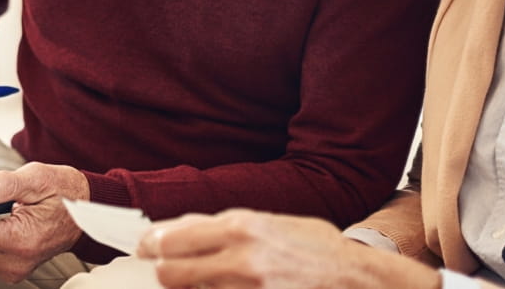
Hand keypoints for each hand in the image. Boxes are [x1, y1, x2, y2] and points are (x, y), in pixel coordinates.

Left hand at [135, 210, 439, 288]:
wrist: (360, 280)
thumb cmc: (318, 250)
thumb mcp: (272, 223)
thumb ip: (227, 225)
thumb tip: (182, 229)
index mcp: (241, 227)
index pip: (171, 238)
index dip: (150, 245)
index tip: (144, 248)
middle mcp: (240, 258)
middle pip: (169, 272)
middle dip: (164, 273)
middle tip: (166, 272)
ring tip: (205, 283)